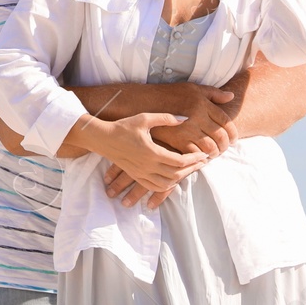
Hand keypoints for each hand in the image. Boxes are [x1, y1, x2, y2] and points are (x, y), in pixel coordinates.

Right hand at [103, 86, 234, 207]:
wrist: (102, 138)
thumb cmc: (123, 126)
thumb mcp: (144, 118)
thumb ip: (166, 118)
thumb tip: (184, 118)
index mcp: (151, 152)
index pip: (179, 161)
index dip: (194, 159)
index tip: (203, 155)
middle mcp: (147, 166)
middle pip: (176, 174)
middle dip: (192, 169)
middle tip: (202, 162)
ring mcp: (141, 173)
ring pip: (167, 183)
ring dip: (181, 178)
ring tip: (190, 169)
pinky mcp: (136, 176)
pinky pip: (155, 187)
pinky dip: (167, 186)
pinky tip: (173, 178)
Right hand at [151, 84, 236, 156]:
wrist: (144, 102)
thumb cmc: (169, 94)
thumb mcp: (193, 88)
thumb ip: (213, 93)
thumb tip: (231, 97)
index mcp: (202, 104)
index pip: (226, 122)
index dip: (233, 133)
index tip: (233, 139)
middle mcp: (196, 117)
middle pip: (220, 136)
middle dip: (225, 145)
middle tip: (224, 148)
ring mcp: (186, 130)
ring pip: (209, 148)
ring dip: (214, 153)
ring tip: (213, 154)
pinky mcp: (176, 140)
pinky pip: (193, 153)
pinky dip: (199, 158)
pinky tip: (199, 157)